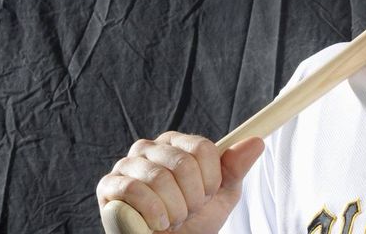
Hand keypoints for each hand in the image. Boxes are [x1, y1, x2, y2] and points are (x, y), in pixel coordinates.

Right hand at [96, 132, 263, 232]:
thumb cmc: (193, 221)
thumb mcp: (222, 195)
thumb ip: (236, 168)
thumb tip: (257, 142)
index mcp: (177, 144)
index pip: (202, 147)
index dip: (210, 178)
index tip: (207, 195)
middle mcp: (150, 148)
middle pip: (183, 162)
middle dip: (192, 197)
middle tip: (187, 211)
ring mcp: (127, 165)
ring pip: (160, 177)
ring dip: (174, 208)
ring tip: (172, 219)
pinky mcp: (109, 185)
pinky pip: (134, 190)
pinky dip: (152, 212)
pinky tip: (157, 223)